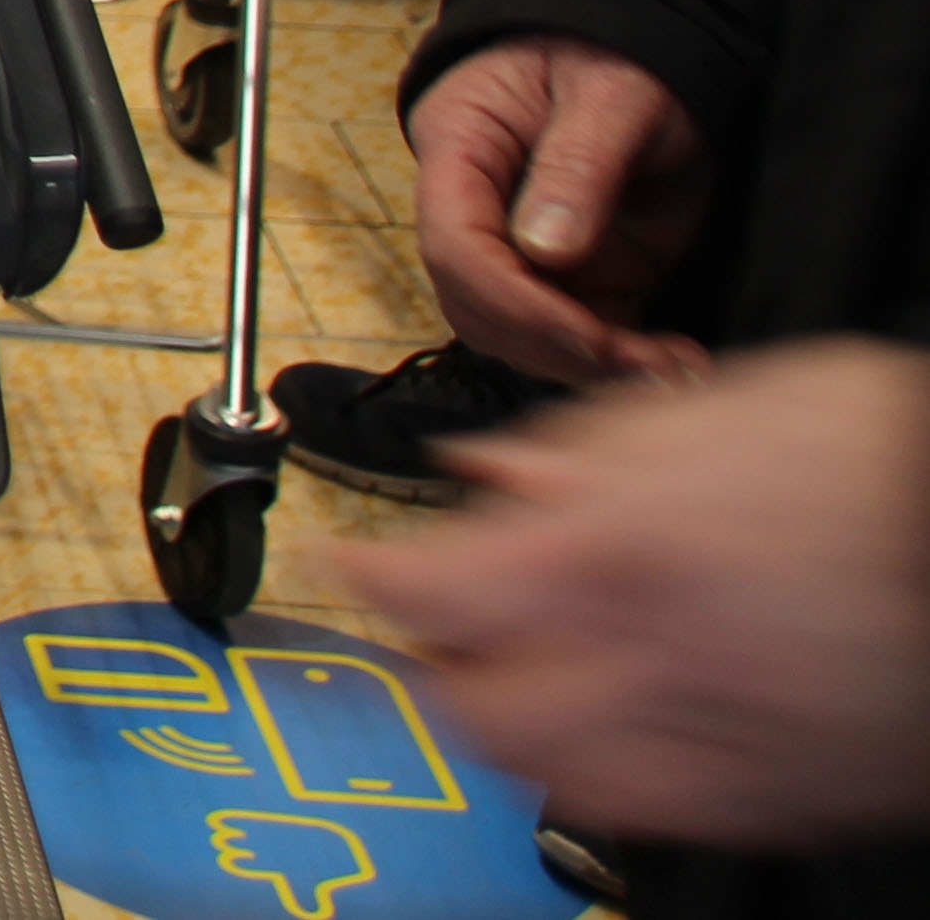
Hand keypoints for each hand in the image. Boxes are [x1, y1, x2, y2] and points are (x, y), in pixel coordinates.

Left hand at [335, 339, 929, 848]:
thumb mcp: (704, 409)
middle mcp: (650, 659)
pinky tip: (595, 739)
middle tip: (423, 636)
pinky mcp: (775, 800)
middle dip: (426, 672)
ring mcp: (716, 744)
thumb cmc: (869, 460)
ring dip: (502, 730)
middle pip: (470, 705)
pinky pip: (645, 814)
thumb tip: (486, 471)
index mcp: (614, 550)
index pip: (430, 592)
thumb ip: (576, 449)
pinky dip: (593, 780)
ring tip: (498, 684)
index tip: (356, 564)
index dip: (372, 578)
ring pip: (547, 772)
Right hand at [409, 36, 716, 386]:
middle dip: (555, 348)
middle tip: (645, 366)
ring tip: (677, 373)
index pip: (455, 244)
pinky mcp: (581, 277)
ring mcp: (526, 250)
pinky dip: (625, 367)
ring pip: (523, 337)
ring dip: (592, 369)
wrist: (650, 55)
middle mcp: (478, 209)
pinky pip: (583, 342)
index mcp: (462, 147)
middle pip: (478, 306)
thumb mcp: (611, 93)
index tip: (590, 338)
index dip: (513, 302)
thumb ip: (579, 164)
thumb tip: (545, 251)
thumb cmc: (619, 53)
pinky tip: (678, 365)